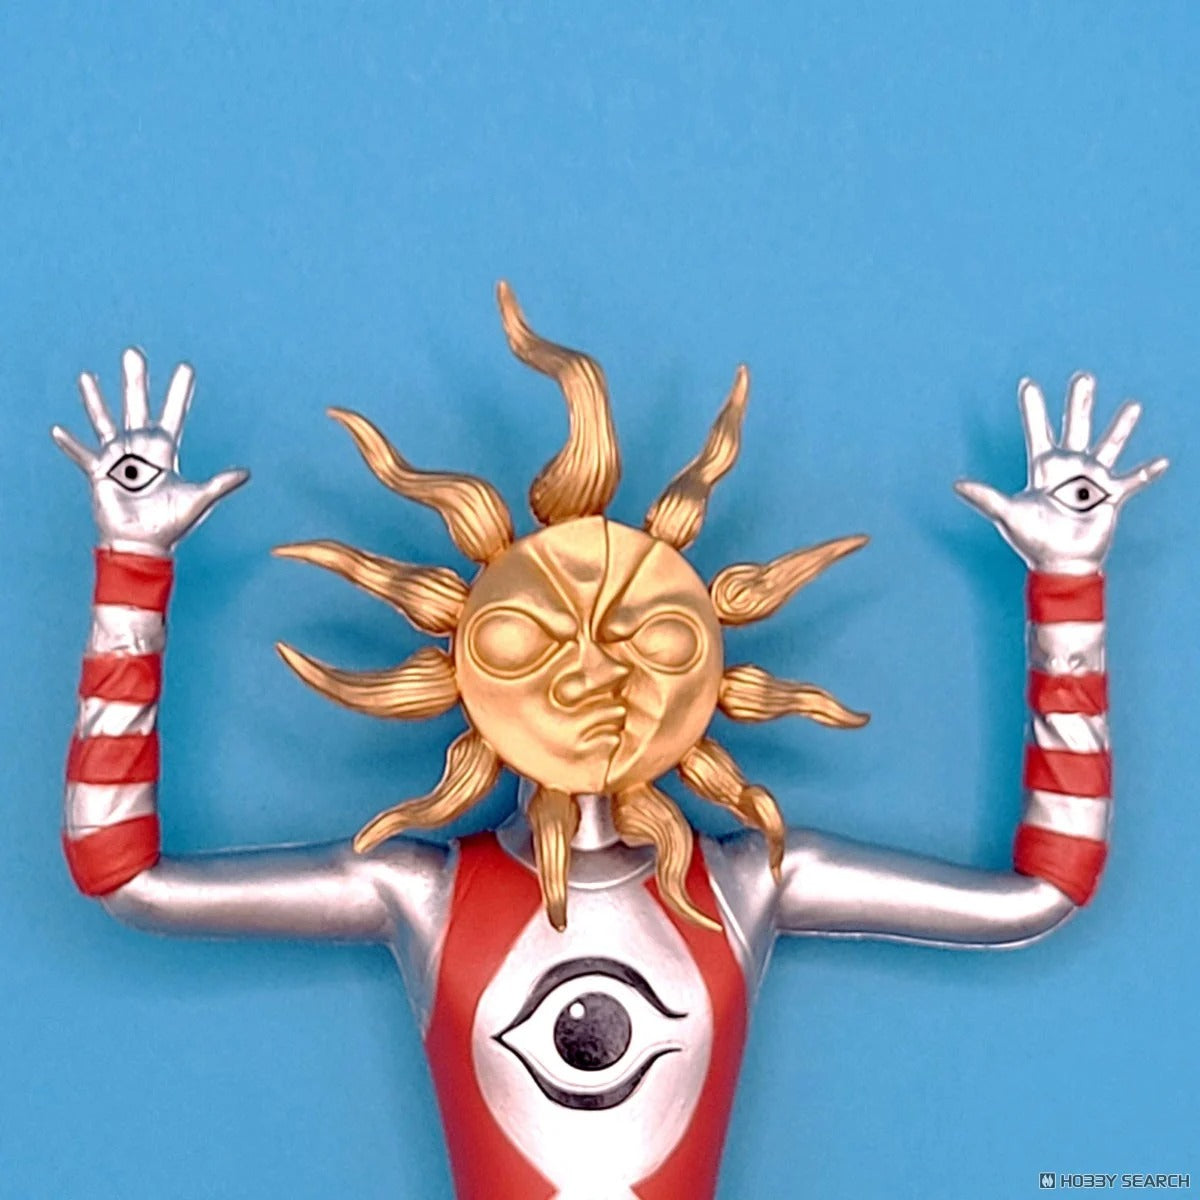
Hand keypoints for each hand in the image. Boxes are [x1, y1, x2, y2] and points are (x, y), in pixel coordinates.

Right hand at [51, 349, 248, 554]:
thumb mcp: (199, 499)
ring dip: (96, 399)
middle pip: (137, 406)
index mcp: (164, 452)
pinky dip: (70, 444)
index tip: (185, 367)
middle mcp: (140, 449)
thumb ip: (221, 484)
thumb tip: (247, 473)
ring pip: (105, 421)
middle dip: (136, 380)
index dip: (179, 392)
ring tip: (88, 376)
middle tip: (134, 351)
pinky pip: (82, 455)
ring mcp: (118, 459)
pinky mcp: (99, 473)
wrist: (144, 545)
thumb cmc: (170, 524)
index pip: (174, 414)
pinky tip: (58, 430)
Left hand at [954, 374, 1167, 573]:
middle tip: (1083, 376)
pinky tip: (1162, 461)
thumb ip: (985, 497)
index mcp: (1043, 468)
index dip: (1032, 408)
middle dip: (1079, 403)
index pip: (1037, 430)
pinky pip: (1132, 481)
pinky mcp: (1110, 497)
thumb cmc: (1032, 539)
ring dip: (1120, 427)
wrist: (1059, 563)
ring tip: (1133, 405)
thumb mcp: (1007, 514)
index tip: (1027, 382)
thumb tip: (956, 484)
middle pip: (1075, 427)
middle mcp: (1068, 468)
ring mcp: (1090, 480)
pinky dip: (1146, 472)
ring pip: (1108, 445)